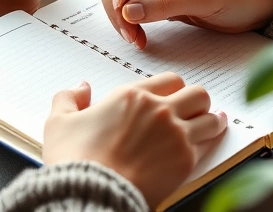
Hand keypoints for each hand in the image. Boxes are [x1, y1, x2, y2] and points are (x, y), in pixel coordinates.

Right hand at [43, 73, 228, 207]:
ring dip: (211, 119)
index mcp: (130, 96)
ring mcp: (175, 134)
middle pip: (197, 94)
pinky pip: (208, 144)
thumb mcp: (59, 123)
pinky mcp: (185, 160)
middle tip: (195, 108)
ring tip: (213, 122)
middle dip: (198, 101)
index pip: (170, 80)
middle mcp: (158, 109)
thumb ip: (69, 98)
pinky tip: (210, 142)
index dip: (175, 88)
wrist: (93, 193)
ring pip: (210, 117)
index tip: (174, 97)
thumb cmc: (75, 159)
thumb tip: (81, 87)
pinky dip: (209, 142)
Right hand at [91, 0, 272, 47]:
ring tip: (135, 37)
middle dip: (114, 1)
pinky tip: (139, 37)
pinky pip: (123, 9)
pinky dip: (125, 24)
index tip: (123, 1)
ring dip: (117, 16)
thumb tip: (129, 11)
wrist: (249, 9)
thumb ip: (166, 3)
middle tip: (127, 28)